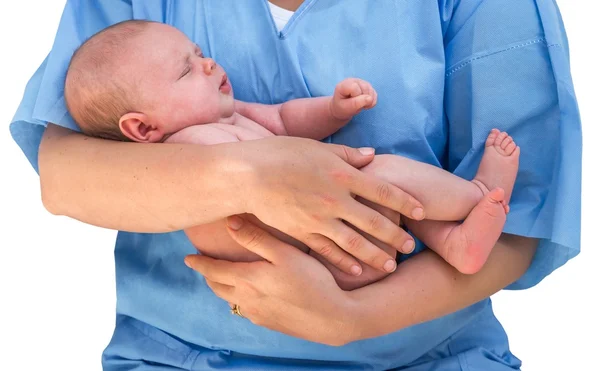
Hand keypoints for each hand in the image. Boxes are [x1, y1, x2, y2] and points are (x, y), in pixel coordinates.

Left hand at [184, 216, 359, 345]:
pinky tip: (248, 295)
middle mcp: (246, 299)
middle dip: (208, 275)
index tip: (188, 257)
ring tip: (221, 279)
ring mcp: (257, 314)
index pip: (213, 270)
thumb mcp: (285, 253)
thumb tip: (230, 222)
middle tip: (203, 265)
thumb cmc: (312, 280)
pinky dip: (238, 299)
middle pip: (217, 287)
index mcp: (246, 279)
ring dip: (222, 288)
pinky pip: (245, 310)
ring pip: (230, 300)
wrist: (333, 317)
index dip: (199, 263)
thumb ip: (257, 238)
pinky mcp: (269, 323)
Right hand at [238, 136, 423, 274]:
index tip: (422, 212)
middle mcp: (336, 198)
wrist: (246, 175)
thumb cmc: (279, 154)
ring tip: (391, 265)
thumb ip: (346, 154)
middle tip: (410, 247)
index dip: (405, 201)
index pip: (382, 189)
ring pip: (355, 241)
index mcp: (342, 173)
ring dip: (375, 255)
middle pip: (374, 220)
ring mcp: (319, 218)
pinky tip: (358, 271)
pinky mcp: (302, 233)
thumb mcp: (316, 147)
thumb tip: (372, 156)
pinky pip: (328, 251)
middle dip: (395, 235)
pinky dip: (344, 262)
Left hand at [330, 78, 377, 119]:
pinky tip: (365, 104)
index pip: (355, 88)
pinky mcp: (367, 86)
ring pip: (371, 91)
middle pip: (365, 89)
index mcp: (344, 85)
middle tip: (355, 106)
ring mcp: (361, 82)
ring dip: (368, 102)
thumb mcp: (346, 108)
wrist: (342, 108)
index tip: (350, 102)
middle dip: (363, 100)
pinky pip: (374, 93)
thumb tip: (370, 98)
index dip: (356, 97)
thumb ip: (356, 103)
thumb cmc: (342, 108)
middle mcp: (353, 80)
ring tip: (360, 106)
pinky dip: (372, 101)